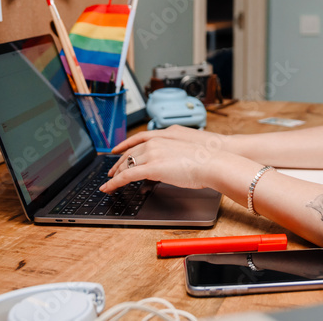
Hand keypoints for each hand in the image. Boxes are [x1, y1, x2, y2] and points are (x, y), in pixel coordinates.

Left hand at [99, 126, 231, 192]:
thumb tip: (169, 161)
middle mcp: (155, 142)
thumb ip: (174, 151)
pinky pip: (126, 176)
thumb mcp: (186, 148)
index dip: (124, 145)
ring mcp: (152, 154)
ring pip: (126, 164)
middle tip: (111, 171)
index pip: (138, 139)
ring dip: (115, 174)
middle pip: (129, 152)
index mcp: (164, 135)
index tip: (116, 150)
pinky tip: (109, 188)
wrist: (214, 162)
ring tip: (109, 182)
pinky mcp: (151, 168)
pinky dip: (114, 182)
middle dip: (117, 163)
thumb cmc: (207, 158)